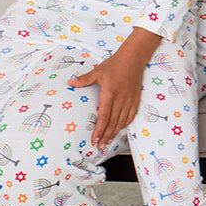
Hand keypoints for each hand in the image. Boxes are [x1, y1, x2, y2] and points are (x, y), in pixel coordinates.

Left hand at [68, 30, 160, 150]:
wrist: (134, 58)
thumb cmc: (115, 64)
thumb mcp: (98, 71)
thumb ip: (84, 79)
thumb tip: (70, 82)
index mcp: (110, 93)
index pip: (104, 116)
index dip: (99, 130)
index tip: (94, 139)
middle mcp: (120, 99)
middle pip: (113, 122)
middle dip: (106, 136)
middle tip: (100, 146)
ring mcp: (129, 100)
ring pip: (122, 121)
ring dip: (114, 133)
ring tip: (108, 142)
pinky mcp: (135, 99)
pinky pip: (131, 116)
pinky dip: (125, 124)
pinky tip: (120, 129)